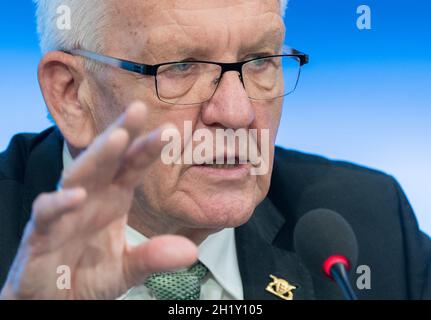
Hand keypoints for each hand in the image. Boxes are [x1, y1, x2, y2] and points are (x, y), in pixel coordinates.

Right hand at [0, 102, 197, 299]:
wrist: (53, 304)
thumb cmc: (86, 278)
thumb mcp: (127, 269)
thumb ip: (154, 257)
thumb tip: (190, 252)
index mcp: (113, 200)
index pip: (132, 167)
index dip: (148, 149)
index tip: (170, 131)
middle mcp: (91, 199)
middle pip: (106, 159)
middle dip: (121, 132)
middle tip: (139, 108)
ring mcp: (65, 213)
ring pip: (79, 175)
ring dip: (97, 156)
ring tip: (117, 137)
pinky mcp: (41, 233)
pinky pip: (49, 213)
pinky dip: (60, 203)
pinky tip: (77, 195)